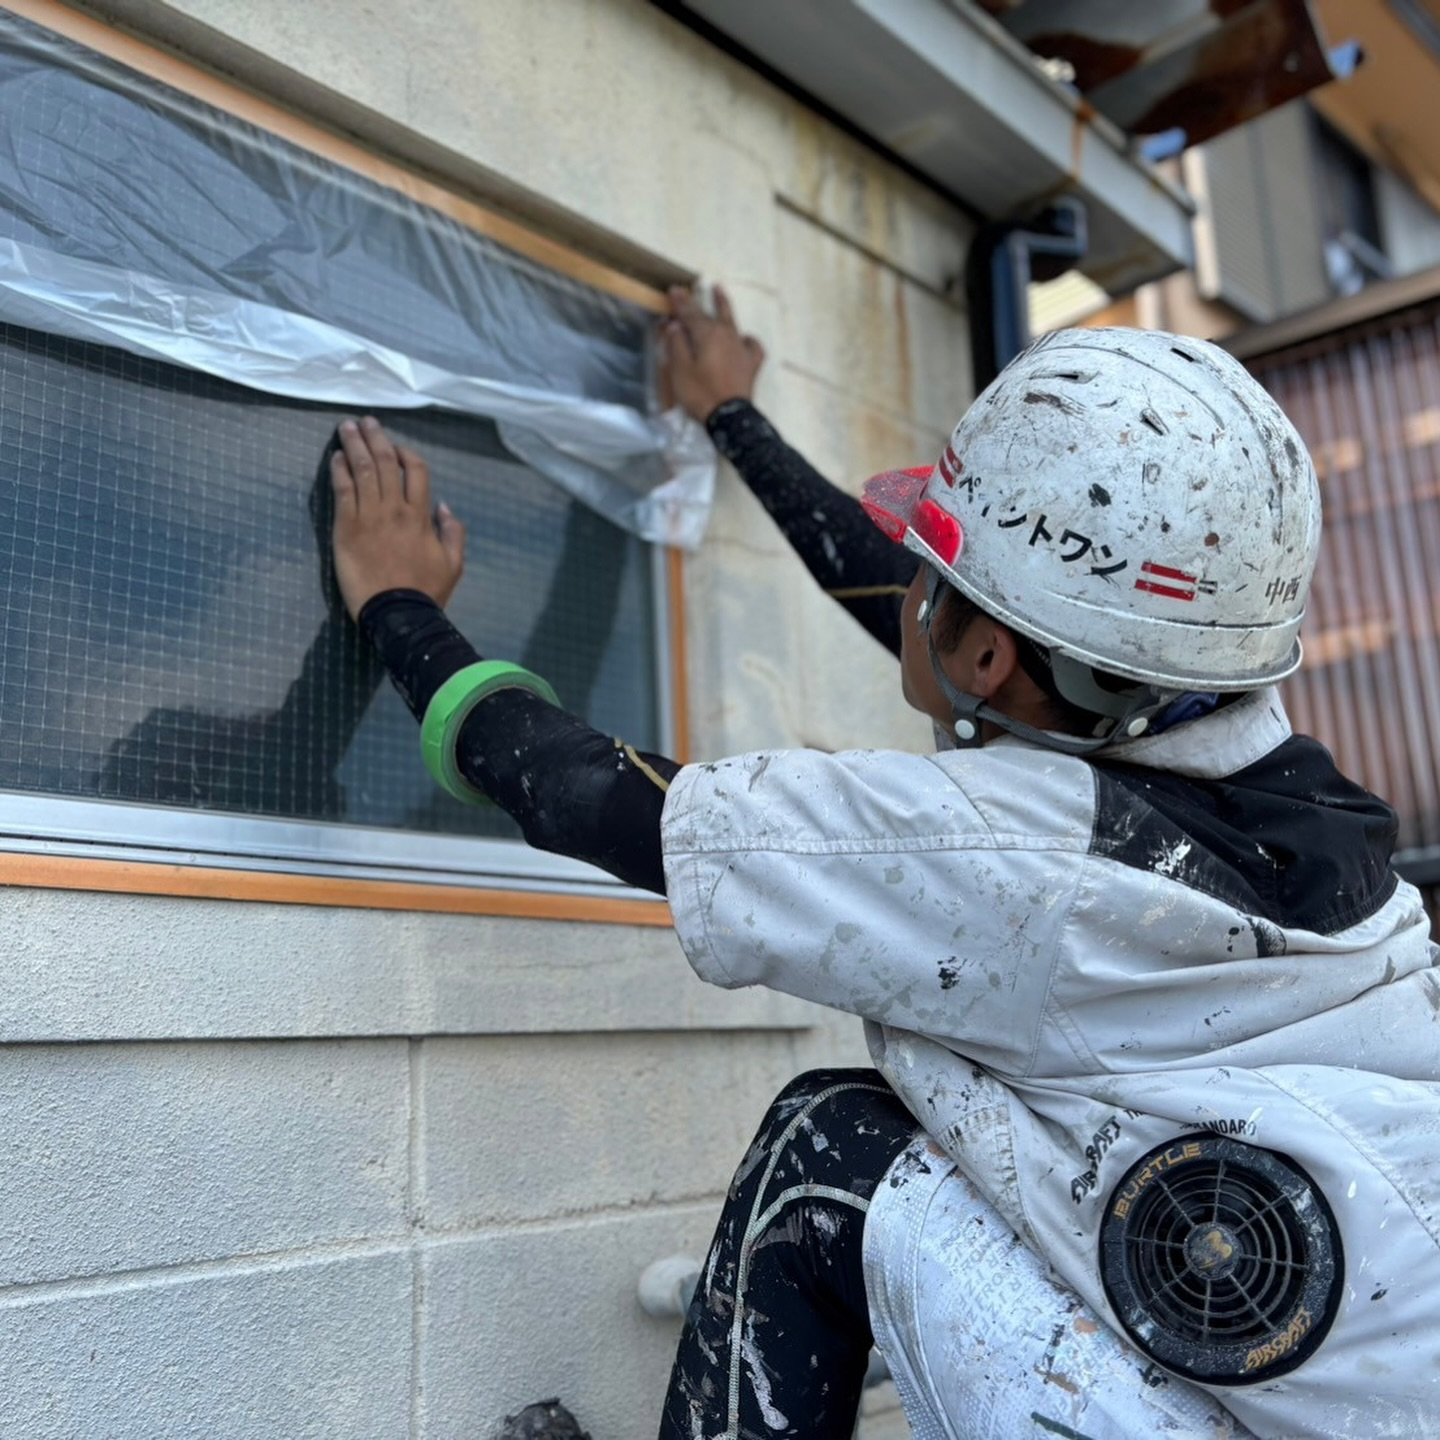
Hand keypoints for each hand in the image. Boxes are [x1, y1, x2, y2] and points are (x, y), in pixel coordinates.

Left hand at [329, 416, 465, 618]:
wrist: (397, 614)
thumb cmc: (426, 591)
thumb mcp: (454, 563)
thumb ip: (453, 531)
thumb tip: (443, 505)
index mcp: (420, 516)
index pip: (415, 470)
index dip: (405, 453)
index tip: (396, 447)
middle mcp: (395, 509)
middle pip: (384, 462)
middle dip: (374, 438)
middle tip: (365, 422)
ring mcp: (369, 517)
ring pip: (362, 470)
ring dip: (353, 445)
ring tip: (346, 428)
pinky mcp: (346, 528)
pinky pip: (342, 491)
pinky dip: (339, 470)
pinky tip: (335, 458)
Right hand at [661, 284, 765, 422]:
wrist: (729, 416)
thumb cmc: (700, 393)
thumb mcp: (680, 369)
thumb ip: (676, 344)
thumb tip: (675, 324)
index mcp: (706, 334)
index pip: (689, 313)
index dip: (680, 302)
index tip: (673, 290)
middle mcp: (726, 334)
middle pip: (708, 314)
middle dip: (695, 303)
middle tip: (686, 291)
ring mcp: (741, 347)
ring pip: (731, 321)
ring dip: (723, 306)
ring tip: (719, 291)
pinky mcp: (751, 363)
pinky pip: (751, 345)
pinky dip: (746, 339)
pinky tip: (743, 339)